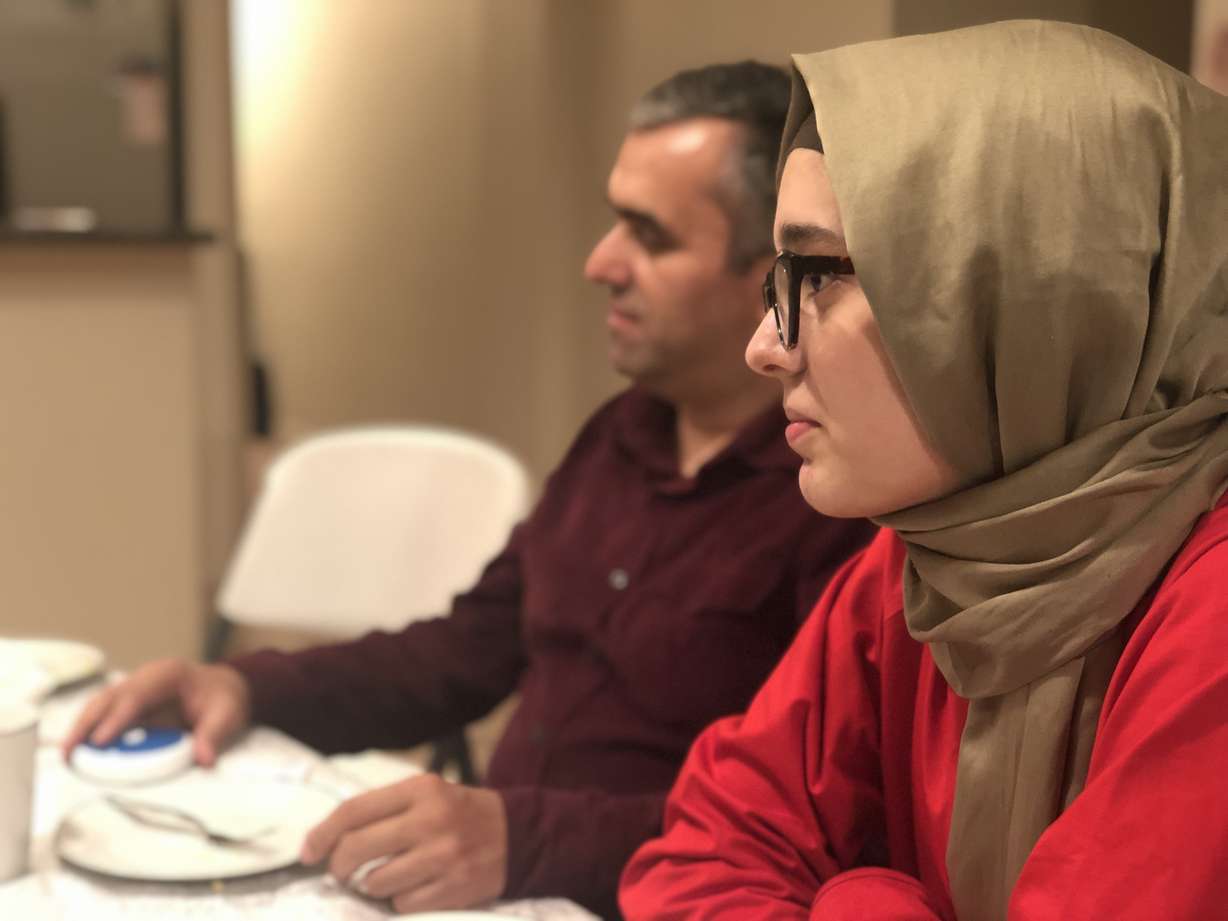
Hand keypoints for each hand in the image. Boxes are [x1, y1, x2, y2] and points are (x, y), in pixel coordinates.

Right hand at [61, 658, 250, 765]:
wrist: (223, 690)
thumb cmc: (223, 698)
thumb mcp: (227, 714)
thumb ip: (214, 734)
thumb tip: (204, 758)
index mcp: (168, 674)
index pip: (137, 695)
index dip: (117, 718)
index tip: (101, 740)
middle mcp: (145, 679)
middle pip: (109, 698)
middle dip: (86, 724)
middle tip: (69, 751)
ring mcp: (134, 690)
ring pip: (100, 706)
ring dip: (81, 729)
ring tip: (66, 756)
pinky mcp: (129, 706)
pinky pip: (104, 717)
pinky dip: (90, 732)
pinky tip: (79, 752)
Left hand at [301, 773, 507, 913]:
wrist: (517, 835)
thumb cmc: (458, 814)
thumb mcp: (427, 794)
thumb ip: (383, 809)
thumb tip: (327, 841)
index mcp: (420, 789)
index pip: (354, 810)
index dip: (322, 834)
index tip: (307, 852)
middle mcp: (431, 819)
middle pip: (357, 849)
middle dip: (339, 867)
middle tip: (340, 873)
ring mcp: (443, 855)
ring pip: (376, 882)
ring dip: (372, 886)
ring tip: (387, 877)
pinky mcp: (454, 887)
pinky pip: (403, 904)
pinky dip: (400, 901)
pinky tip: (414, 888)